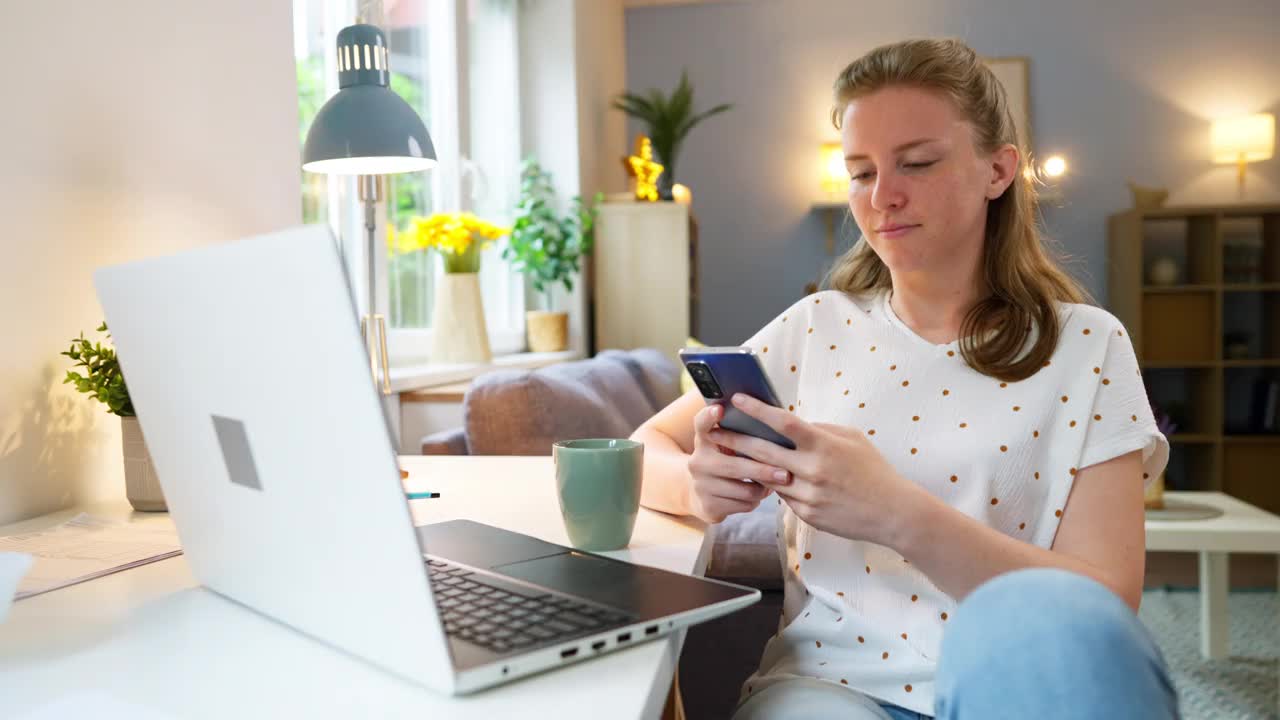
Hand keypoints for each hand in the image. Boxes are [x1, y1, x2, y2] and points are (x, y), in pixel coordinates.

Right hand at [686, 403, 788, 523]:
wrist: (696, 493)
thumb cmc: (723, 461)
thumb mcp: (723, 445)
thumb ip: (739, 434)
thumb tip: (774, 426)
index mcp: (704, 440)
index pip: (702, 423)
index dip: (710, 416)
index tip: (720, 409)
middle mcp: (698, 461)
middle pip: (734, 466)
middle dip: (763, 471)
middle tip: (786, 474)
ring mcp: (701, 485)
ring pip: (745, 490)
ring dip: (763, 489)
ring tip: (772, 484)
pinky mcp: (708, 506)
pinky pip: (744, 505)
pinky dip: (756, 501)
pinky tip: (757, 495)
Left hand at [705, 393, 926, 543]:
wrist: (893, 513)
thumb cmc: (874, 470)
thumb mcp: (852, 439)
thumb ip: (821, 430)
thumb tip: (794, 423)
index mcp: (823, 446)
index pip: (783, 423)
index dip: (757, 410)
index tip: (737, 399)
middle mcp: (812, 470)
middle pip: (763, 451)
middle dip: (736, 440)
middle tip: (715, 431)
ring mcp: (808, 495)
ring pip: (769, 477)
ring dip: (751, 465)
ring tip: (732, 453)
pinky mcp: (807, 514)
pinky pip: (784, 497)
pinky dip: (777, 486)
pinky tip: (769, 478)